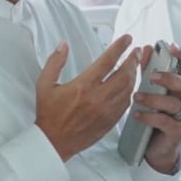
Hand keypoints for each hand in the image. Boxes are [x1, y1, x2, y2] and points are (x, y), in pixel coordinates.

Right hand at [36, 34, 140, 160]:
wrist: (53, 142)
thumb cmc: (49, 114)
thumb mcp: (45, 84)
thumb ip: (54, 62)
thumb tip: (63, 45)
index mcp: (83, 86)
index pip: (107, 61)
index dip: (119, 47)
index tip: (126, 39)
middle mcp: (98, 97)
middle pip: (124, 74)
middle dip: (132, 60)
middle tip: (135, 52)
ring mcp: (106, 110)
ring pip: (128, 89)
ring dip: (133, 75)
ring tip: (134, 66)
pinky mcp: (110, 121)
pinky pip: (125, 104)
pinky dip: (130, 92)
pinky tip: (129, 87)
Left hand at [132, 43, 180, 174]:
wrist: (157, 146)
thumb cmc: (156, 114)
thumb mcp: (152, 90)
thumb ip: (149, 71)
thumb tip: (146, 49)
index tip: (172, 47)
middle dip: (168, 78)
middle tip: (152, 76)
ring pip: (174, 104)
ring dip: (154, 99)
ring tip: (136, 97)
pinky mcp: (177, 131)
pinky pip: (165, 122)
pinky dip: (150, 117)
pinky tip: (137, 115)